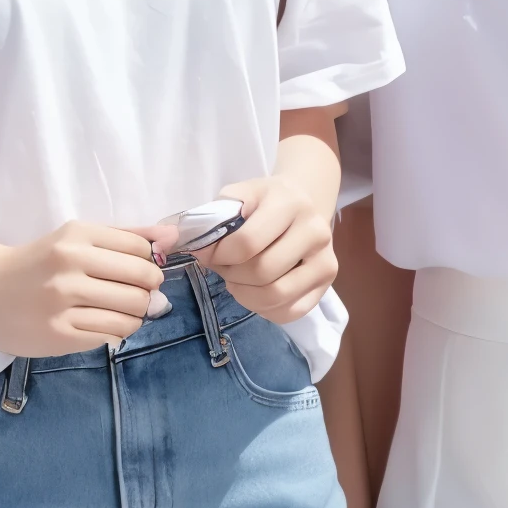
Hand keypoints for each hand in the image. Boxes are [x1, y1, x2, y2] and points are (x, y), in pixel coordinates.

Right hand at [0, 222, 165, 357]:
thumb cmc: (36, 260)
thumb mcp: (76, 237)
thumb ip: (125, 235)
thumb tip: (173, 236)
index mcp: (77, 235)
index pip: (140, 249)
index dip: (149, 263)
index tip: (140, 272)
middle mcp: (69, 265)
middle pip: (141, 282)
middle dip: (148, 291)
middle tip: (136, 295)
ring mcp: (62, 302)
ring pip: (130, 313)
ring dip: (135, 315)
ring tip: (121, 311)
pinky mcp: (57, 334)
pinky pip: (109, 336)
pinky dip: (116, 332)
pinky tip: (104, 325)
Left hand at [200, 175, 335, 323]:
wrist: (302, 203)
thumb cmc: (263, 202)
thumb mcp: (238, 194)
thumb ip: (212, 215)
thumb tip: (180, 238)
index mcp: (290, 202)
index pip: (247, 242)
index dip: (218, 254)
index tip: (205, 253)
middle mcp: (315, 231)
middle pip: (262, 272)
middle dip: (231, 274)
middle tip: (222, 267)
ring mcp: (326, 260)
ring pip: (275, 296)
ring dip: (245, 294)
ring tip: (236, 280)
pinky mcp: (327, 285)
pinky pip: (288, 312)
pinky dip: (263, 308)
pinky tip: (255, 290)